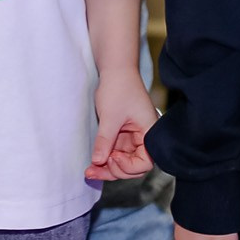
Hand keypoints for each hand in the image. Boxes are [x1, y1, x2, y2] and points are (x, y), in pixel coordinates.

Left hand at [89, 66, 158, 181]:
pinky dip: (104, 158)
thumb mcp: (110, 116)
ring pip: (122, 161)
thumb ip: (105, 141)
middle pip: (133, 166)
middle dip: (115, 171)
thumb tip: (98, 162)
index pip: (145, 162)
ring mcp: (132, 137)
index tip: (112, 158)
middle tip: (94, 170)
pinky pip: (115, 152)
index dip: (129, 166)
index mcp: (149, 133)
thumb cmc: (119, 87)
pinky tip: (93, 164)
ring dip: (107, 168)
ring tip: (90, 171)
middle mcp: (143, 138)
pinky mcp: (122, 134)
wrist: (115, 69)